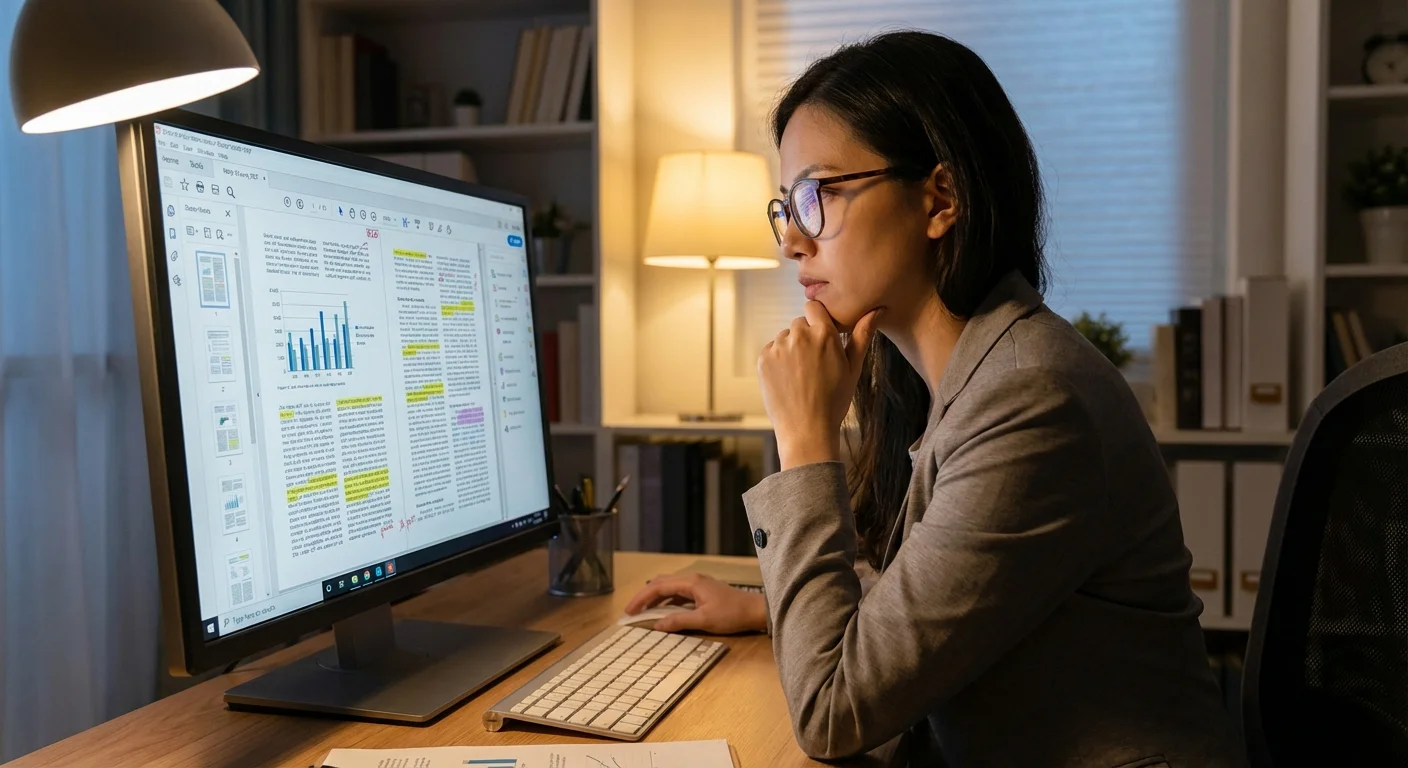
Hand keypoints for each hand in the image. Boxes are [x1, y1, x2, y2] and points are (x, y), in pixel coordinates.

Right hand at [623, 573, 767, 634]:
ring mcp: (697, 584)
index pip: (658, 587)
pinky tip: (663, 611)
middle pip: (660, 583)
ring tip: (642, 612)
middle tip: (631, 611)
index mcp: (691, 583)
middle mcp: (692, 579)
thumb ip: (679, 621)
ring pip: (669, 588)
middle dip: (644, 596)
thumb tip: (657, 625)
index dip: (641, 599)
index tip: (629, 611)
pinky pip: (678, 593)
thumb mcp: (704, 620)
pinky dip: (666, 601)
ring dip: (654, 598)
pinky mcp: (702, 591)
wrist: (755, 610)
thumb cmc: (732, 614)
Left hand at [757, 302, 880, 469]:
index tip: (821, 335)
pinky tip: (788, 379)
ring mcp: (779, 347)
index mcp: (824, 334)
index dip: (817, 319)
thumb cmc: (834, 401)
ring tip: (800, 375)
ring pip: (785, 337)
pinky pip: (771, 350)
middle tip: (813, 364)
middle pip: (799, 323)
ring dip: (791, 348)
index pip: (814, 307)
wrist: (807, 430)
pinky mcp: (763, 359)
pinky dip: (777, 360)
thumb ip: (862, 335)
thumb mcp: (853, 368)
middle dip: (806, 337)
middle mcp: (800, 335)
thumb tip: (876, 310)